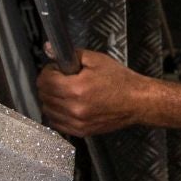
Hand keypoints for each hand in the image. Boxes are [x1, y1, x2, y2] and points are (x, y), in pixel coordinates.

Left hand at [37, 48, 151, 136]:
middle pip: (43, 95)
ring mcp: (77, 122)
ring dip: (51, 99)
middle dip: (49, 84)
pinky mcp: (80, 131)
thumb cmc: (120, 81)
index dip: (49, 71)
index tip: (57, 69)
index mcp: (76, 88)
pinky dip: (57, 113)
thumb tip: (50, 49)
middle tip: (61, 79)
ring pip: (48, 110)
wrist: (137, 101)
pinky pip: (56, 123)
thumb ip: (72, 55)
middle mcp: (74, 108)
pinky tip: (67, 105)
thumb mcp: (97, 60)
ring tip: (65, 92)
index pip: (44, 80)